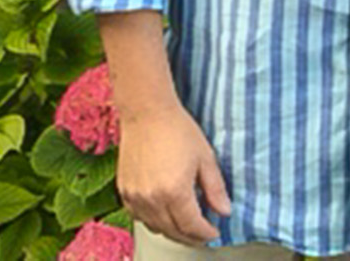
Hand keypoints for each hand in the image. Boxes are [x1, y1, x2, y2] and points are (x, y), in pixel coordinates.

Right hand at [116, 103, 231, 244]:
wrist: (147, 113)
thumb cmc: (177, 129)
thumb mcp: (205, 158)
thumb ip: (215, 188)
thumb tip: (225, 211)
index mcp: (175, 192)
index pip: (192, 226)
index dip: (206, 233)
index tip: (214, 232)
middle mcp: (152, 199)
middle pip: (173, 232)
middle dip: (191, 237)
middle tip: (203, 234)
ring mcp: (135, 197)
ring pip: (156, 227)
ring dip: (173, 231)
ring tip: (186, 226)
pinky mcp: (125, 192)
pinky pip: (140, 217)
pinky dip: (154, 221)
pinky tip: (165, 214)